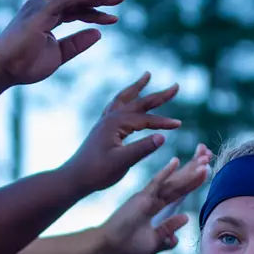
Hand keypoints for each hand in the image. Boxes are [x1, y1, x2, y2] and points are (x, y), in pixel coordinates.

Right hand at [0, 0, 124, 86]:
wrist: (3, 70)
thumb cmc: (25, 65)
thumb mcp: (59, 54)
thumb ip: (77, 43)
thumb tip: (99, 34)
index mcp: (48, 16)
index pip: (76, 10)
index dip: (96, 12)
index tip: (115, 17)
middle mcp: (44, 7)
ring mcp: (40, 6)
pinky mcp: (39, 11)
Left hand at [65, 73, 182, 195]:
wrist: (74, 177)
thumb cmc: (97, 172)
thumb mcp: (122, 162)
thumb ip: (142, 149)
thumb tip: (163, 137)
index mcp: (116, 123)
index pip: (146, 119)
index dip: (163, 122)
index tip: (179, 124)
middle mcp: (110, 117)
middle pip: (139, 102)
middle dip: (159, 95)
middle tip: (176, 86)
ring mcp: (105, 121)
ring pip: (125, 98)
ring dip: (138, 88)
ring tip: (147, 75)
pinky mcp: (102, 128)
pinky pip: (116, 106)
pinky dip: (125, 99)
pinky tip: (127, 99)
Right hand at [98, 143, 212, 253]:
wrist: (109, 246)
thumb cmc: (128, 246)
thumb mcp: (154, 243)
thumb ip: (168, 231)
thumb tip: (186, 218)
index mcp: (157, 208)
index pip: (179, 193)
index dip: (192, 183)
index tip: (207, 172)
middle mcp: (153, 199)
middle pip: (179, 184)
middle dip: (194, 173)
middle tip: (209, 159)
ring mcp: (148, 197)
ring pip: (173, 183)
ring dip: (188, 173)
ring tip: (204, 162)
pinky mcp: (141, 198)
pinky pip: (156, 183)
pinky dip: (166, 173)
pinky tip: (176, 162)